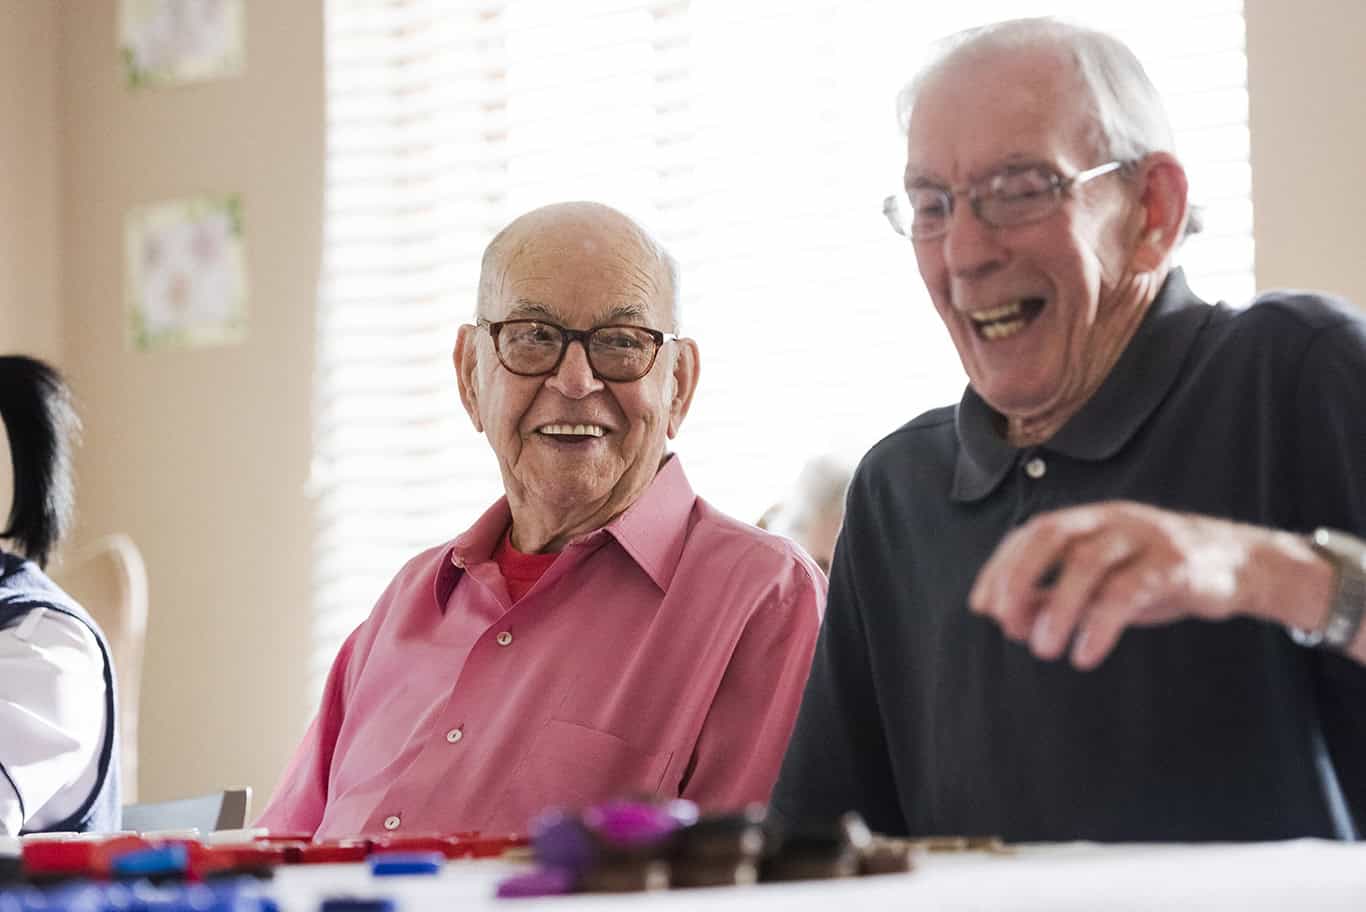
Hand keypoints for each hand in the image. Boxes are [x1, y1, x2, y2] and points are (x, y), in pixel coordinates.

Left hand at [968, 501, 1310, 669]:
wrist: (1241, 566)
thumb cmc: (1158, 574)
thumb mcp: (1103, 582)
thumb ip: (1055, 594)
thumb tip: (1004, 618)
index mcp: (1090, 519)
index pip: (1031, 533)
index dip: (1001, 567)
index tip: (982, 607)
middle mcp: (1112, 519)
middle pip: (1052, 534)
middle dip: (1019, 577)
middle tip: (1005, 623)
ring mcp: (1145, 537)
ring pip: (1088, 562)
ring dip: (1057, 607)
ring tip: (1042, 649)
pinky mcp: (1176, 564)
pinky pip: (1129, 591)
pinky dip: (1100, 625)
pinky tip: (1085, 655)